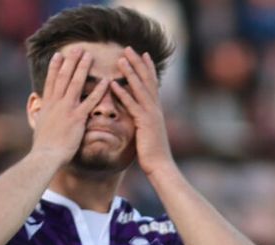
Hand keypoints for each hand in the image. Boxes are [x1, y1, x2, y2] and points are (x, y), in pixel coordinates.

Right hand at [32, 48, 109, 166]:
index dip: (55, 67)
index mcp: (47, 105)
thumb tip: (36, 113)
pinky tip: (106, 81)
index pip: (51, 81)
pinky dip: (99, 90)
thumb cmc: (42, 147)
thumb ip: (40, 117)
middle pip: (64, 77)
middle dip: (70, 61)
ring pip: (76, 83)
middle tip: (77, 49)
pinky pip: (91, 101)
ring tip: (89, 55)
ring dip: (83, 68)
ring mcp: (67, 109)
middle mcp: (56, 103)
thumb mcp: (38, 127)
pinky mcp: (77, 118)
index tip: (59, 55)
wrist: (45, 156)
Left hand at [111, 47, 172, 176]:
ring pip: (140, 89)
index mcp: (156, 109)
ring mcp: (151, 114)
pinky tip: (114, 84)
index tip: (143, 53)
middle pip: (147, 80)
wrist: (161, 165)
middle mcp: (155, 108)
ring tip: (121, 59)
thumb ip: (144, 119)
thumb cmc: (153, 152)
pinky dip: (123, 94)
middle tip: (129, 48)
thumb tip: (139, 113)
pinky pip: (132, 105)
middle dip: (138, 63)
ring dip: (130, 73)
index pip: (152, 83)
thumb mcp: (149, 131)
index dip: (148, 68)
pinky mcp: (144, 123)